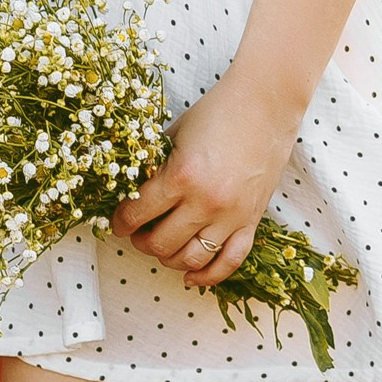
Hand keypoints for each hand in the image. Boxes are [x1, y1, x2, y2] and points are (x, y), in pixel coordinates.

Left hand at [110, 73, 299, 292]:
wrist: (265, 104)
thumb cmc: (216, 113)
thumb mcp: (174, 135)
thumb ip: (152, 166)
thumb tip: (128, 193)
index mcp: (181, 176)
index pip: (137, 215)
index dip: (119, 222)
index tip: (116, 222)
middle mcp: (206, 202)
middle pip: (161, 244)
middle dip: (141, 243)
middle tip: (137, 233)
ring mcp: (231, 215)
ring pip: (191, 259)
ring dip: (168, 259)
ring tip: (161, 246)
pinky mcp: (252, 220)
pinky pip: (230, 262)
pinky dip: (208, 276)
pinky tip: (191, 277)